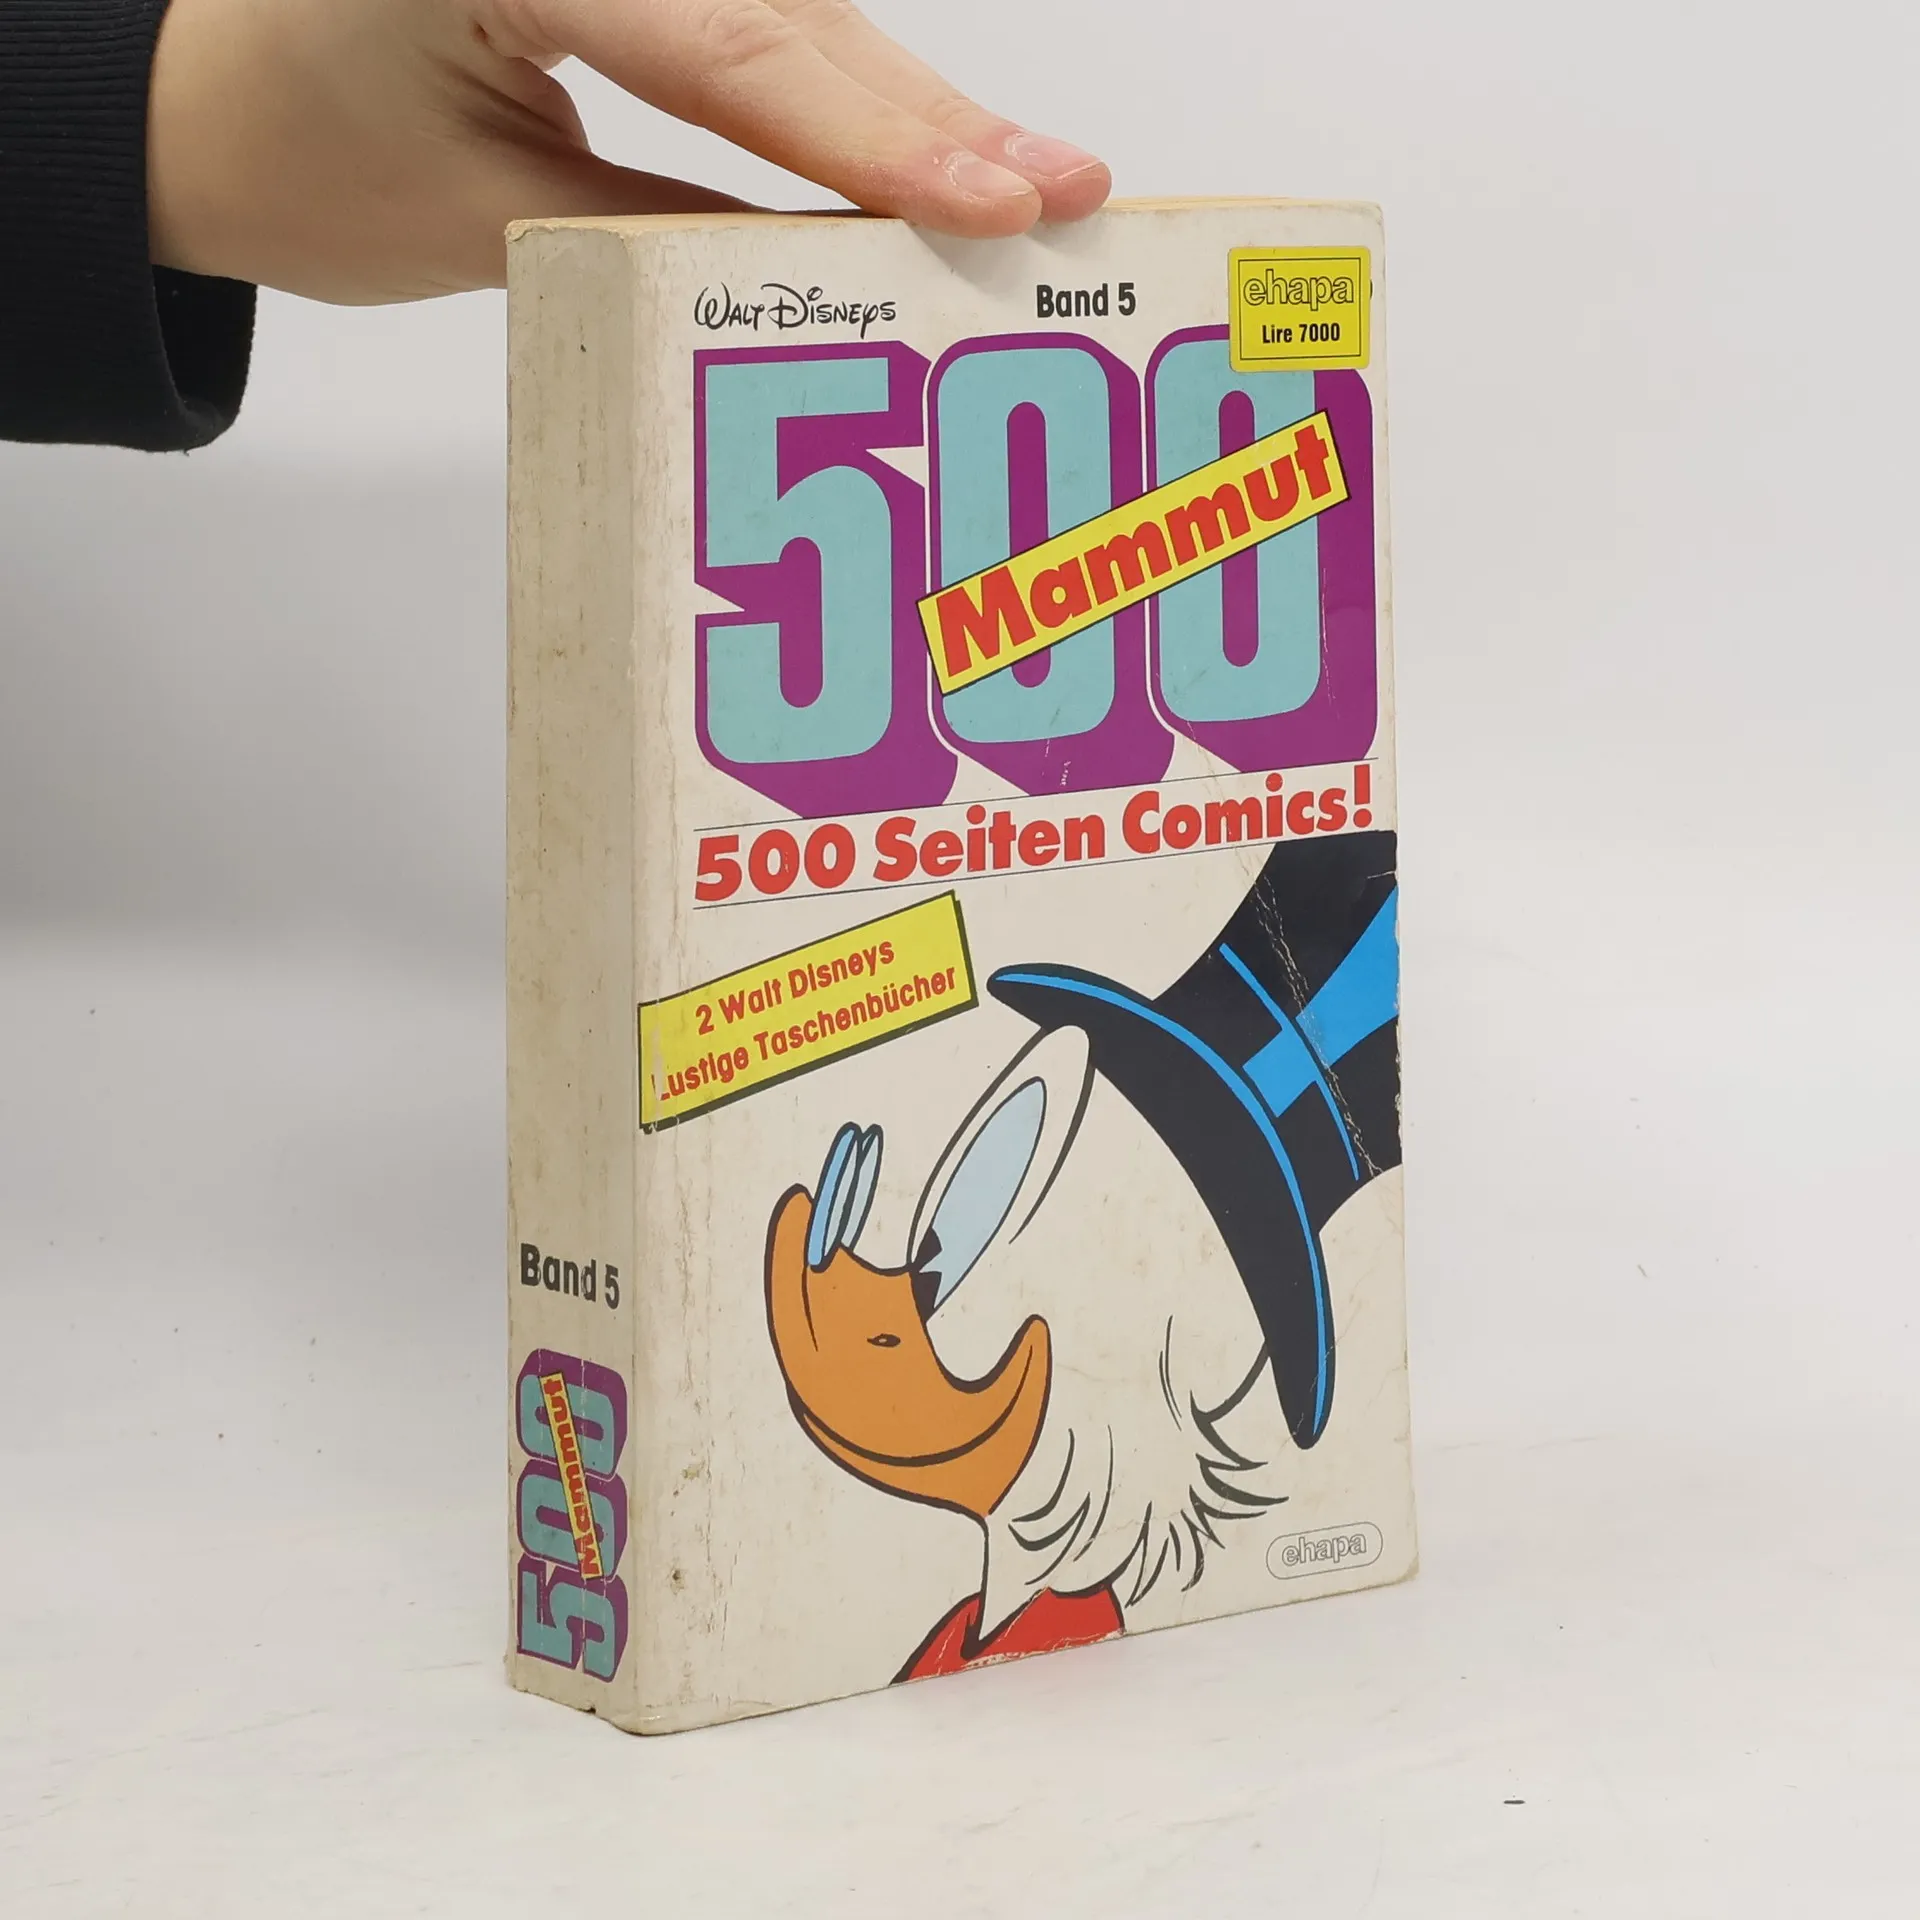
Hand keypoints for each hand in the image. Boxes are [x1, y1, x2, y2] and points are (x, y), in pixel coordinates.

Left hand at [147, 0, 1111, 303]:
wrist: (203, 102)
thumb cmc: (304, 161)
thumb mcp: (481, 219)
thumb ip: (664, 231)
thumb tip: (835, 272)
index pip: (731, 50)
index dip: (875, 139)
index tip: (998, 200)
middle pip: (792, 12)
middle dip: (930, 117)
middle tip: (1067, 194)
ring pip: (799, 9)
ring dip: (913, 109)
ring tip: (1029, 187)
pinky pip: (762, 20)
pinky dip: (846, 96)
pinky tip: (934, 150)